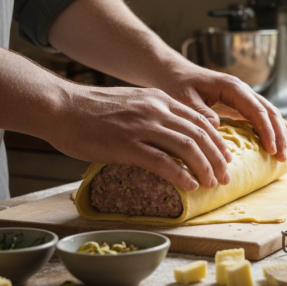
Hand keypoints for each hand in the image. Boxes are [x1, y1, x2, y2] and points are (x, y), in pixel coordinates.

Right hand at [46, 85, 232, 190]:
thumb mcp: (133, 102)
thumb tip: (175, 133)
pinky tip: (189, 185)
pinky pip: (163, 161)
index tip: (226, 157)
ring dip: (205, 168)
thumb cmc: (92, 110)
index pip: (200, 120)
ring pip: (187, 148)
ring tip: (212, 184)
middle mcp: (155, 110)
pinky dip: (181, 175)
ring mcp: (142, 127)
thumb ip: (155, 113)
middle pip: (200, 134)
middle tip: (226, 176)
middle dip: (218, 158)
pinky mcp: (126, 145)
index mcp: (159, 99)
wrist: (61, 107)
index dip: (218, 141)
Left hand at [155, 59, 286, 161]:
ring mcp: (242, 96)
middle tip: (282, 157)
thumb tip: (218, 127)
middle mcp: (241, 90)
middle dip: (278, 134)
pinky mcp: (238, 104)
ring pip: (268, 114)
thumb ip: (201, 113)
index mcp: (231, 87)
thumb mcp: (184, 99)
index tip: (271, 149)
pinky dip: (272, 128)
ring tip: (285, 155)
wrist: (172, 73)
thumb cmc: (177, 84)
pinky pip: (260, 116)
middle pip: (268, 112)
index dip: (266, 130)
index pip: (256, 110)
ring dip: (278, 133)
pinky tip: (286, 138)